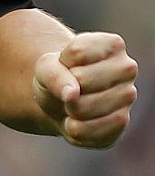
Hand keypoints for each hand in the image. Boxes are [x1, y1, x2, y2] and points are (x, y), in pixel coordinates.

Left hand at [32, 32, 138, 148]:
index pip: (76, 52)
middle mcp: (127, 68)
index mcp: (112, 44)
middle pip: (81, 80)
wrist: (63, 100)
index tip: (65, 64)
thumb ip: (54, 74)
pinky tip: (77, 120)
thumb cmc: (58, 75)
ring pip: (82, 108)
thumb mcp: (46, 67)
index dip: (60, 61)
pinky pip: (85, 131)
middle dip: (64, 87)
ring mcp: (128, 97)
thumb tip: (72, 94)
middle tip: (69, 88)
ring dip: (67, 109)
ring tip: (73, 103)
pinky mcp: (120, 123)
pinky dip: (70, 128)